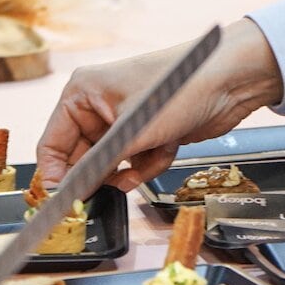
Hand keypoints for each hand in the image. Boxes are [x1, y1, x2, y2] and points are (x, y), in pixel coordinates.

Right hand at [35, 25, 284, 188]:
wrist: (232, 81)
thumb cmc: (180, 88)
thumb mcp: (132, 131)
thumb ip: (97, 166)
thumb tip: (69, 194)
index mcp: (82, 93)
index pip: (52, 144)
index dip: (56, 177)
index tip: (64, 204)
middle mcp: (99, 105)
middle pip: (83, 159)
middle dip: (104, 175)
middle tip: (112, 189)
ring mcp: (125, 120)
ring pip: (113, 165)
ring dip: (133, 169)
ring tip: (150, 157)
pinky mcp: (148, 132)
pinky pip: (137, 163)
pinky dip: (152, 162)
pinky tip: (168, 147)